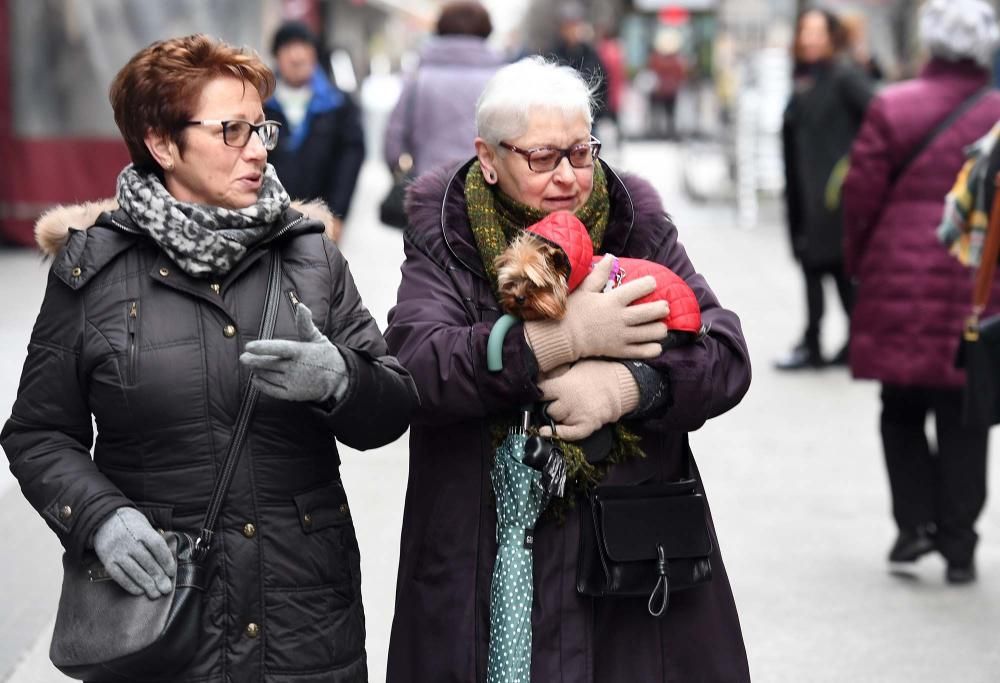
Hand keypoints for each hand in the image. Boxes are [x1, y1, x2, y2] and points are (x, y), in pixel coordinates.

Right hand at [93, 507, 175, 598]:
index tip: (171, 572)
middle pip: (147, 561)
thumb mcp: (145, 526)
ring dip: (146, 584)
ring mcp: (117, 551)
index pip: (157, 546)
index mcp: (141, 530)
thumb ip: (155, 541)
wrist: (105, 520)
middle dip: (158, 577)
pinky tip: (139, 591)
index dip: (166, 560)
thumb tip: (168, 562)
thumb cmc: (131, 525)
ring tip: (155, 593)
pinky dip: (130, 585)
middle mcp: (128, 541)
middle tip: (166, 589)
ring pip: (134, 570)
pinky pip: (119, 575)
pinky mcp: (107, 560)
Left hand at [240, 304, 349, 402]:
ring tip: (250, 365)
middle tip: (243, 357)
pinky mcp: (292, 394)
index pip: (280, 348)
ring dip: (257, 370)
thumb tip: (301, 305)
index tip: (249, 346)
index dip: (263, 347)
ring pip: (268, 376)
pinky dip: (261, 385)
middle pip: (269, 363)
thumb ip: (305, 323)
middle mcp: (296, 368)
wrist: (338, 379)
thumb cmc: (324, 354)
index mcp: (302, 351)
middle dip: (254, 360)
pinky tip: (256, 379)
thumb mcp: (317, 337)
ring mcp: (294, 382)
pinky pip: (272, 390)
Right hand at [525, 255, 668, 371]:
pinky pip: (642, 351)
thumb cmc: (572, 311)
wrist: (562, 337)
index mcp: (613, 300)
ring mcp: (621, 336)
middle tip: (665, 306)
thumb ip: (599, 274)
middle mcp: (620, 318)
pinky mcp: (620, 350)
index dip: (649, 284)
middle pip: (650, 312)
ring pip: (650, 333)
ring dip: (660, 329)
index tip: (652, 283)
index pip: (639, 288)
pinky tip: (656, 344)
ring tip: (661, 326)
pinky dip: (653, 348)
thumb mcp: (584, 289)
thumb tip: (611, 257)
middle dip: (662, 308)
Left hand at [536, 360, 639, 440]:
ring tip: (563, 408)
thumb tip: (541, 373)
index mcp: (562, 385)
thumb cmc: (598, 372)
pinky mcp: (586, 425)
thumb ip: (558, 371)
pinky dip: (560, 433)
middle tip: (553, 400)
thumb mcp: (576, 364)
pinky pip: (569, 434)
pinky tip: (552, 431)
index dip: (538, 391)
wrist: (621, 384)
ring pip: (556, 420)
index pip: (540, 391)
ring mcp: (576, 415)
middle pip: (546, 409)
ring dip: (557, 416)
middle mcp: (567, 402)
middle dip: (548, 405)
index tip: (539, 391)